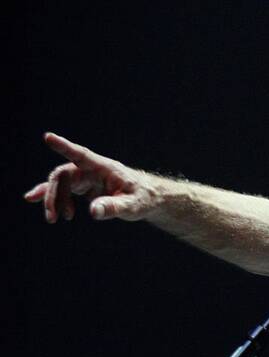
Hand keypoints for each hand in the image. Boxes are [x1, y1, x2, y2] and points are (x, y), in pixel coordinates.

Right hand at [25, 133, 158, 222]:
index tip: (48, 137)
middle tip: (54, 218)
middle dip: (54, 195)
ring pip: (60, 183)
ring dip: (54, 200)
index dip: (65, 146)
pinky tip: (33, 199)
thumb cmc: (143, 198)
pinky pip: (63, 189)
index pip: (81, 155)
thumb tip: (93, 212)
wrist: (148, 199)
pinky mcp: (84, 186)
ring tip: (53, 219)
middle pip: (64, 175)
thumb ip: (114, 207)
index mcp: (104, 168)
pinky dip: (51, 196)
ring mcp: (86, 177)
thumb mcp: (132, 206)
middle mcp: (92, 169)